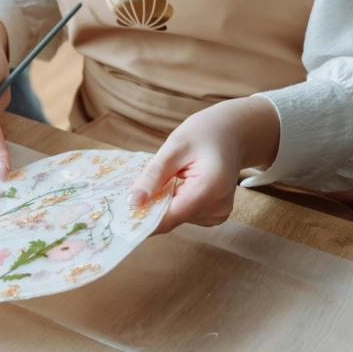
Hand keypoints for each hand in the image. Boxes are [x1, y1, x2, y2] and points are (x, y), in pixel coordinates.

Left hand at [128, 96, 280, 233]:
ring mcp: (218, 215)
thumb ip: (153, 176)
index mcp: (210, 188)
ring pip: (176, 218)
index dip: (142, 219)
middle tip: (133, 189)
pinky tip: (178, 184)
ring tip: (166, 178)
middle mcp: (218, 208)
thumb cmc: (205, 133)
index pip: (169, 217)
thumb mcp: (174, 147)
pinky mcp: (215, 216)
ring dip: (162, 204)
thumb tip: (132, 202)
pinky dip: (174, 203)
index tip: (118, 216)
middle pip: (171, 219)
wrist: (234, 133)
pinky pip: (184, 215)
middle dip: (150, 207)